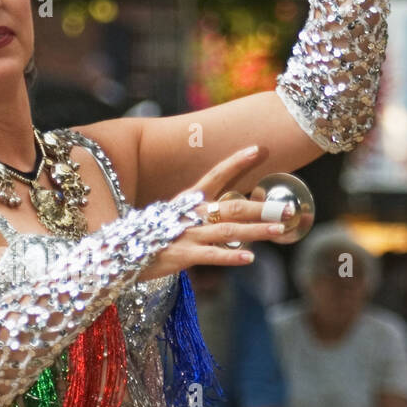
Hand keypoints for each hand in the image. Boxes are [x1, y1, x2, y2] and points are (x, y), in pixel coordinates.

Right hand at [139, 146, 288, 282]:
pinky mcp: (182, 256)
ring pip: (228, 230)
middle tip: (289, 209)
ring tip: (280, 230)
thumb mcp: (172, 220)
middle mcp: (190, 215)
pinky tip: (250, 258)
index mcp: (187, 201)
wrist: (118, 255)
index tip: (258, 149)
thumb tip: (225, 217)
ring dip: (256, 230)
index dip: (237, 162)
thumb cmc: (148, 237)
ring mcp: (187, 235)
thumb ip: (198, 217)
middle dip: (263, 207)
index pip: (215, 175)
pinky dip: (231, 256)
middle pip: (232, 206)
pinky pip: (211, 255)